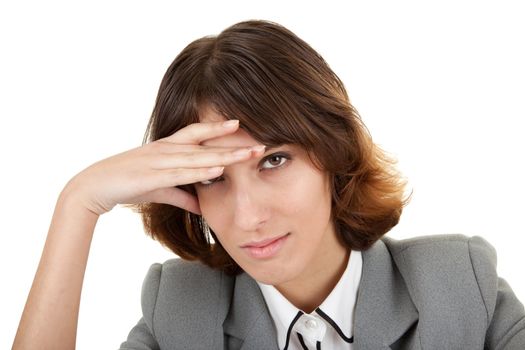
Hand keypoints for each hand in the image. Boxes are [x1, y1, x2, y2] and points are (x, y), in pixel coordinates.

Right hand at [63, 120, 264, 215]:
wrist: (94, 186)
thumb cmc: (128, 183)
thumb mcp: (161, 190)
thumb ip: (184, 196)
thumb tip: (203, 206)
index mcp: (167, 148)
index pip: (197, 134)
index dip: (217, 128)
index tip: (240, 124)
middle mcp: (166, 150)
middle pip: (205, 144)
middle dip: (232, 144)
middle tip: (258, 143)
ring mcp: (159, 161)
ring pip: (197, 157)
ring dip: (224, 156)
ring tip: (247, 155)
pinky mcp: (152, 176)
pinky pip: (180, 173)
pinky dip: (200, 172)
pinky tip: (217, 171)